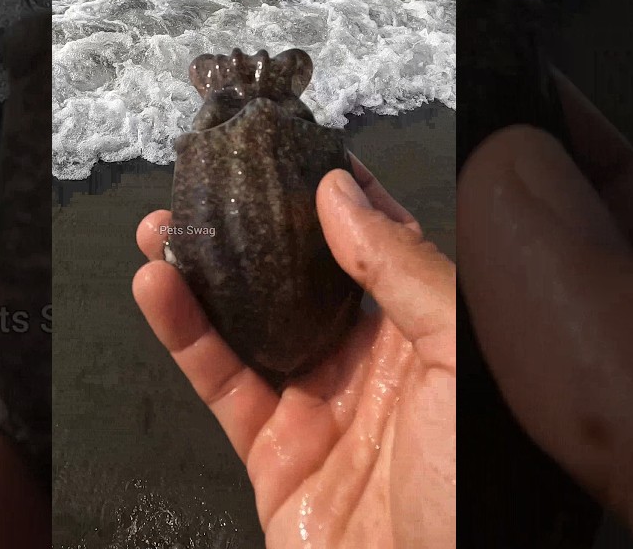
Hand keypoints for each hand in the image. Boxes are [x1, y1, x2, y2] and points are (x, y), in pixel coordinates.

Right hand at [133, 158, 457, 548]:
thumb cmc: (476, 488)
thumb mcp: (460, 359)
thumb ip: (404, 271)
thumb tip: (340, 192)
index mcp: (430, 331)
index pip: (378, 239)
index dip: (338, 190)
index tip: (294, 144)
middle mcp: (372, 360)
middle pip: (300, 273)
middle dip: (253, 224)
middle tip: (209, 179)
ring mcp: (318, 404)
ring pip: (248, 319)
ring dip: (202, 270)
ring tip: (161, 223)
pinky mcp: (272, 452)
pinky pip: (221, 380)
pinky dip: (183, 334)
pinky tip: (155, 285)